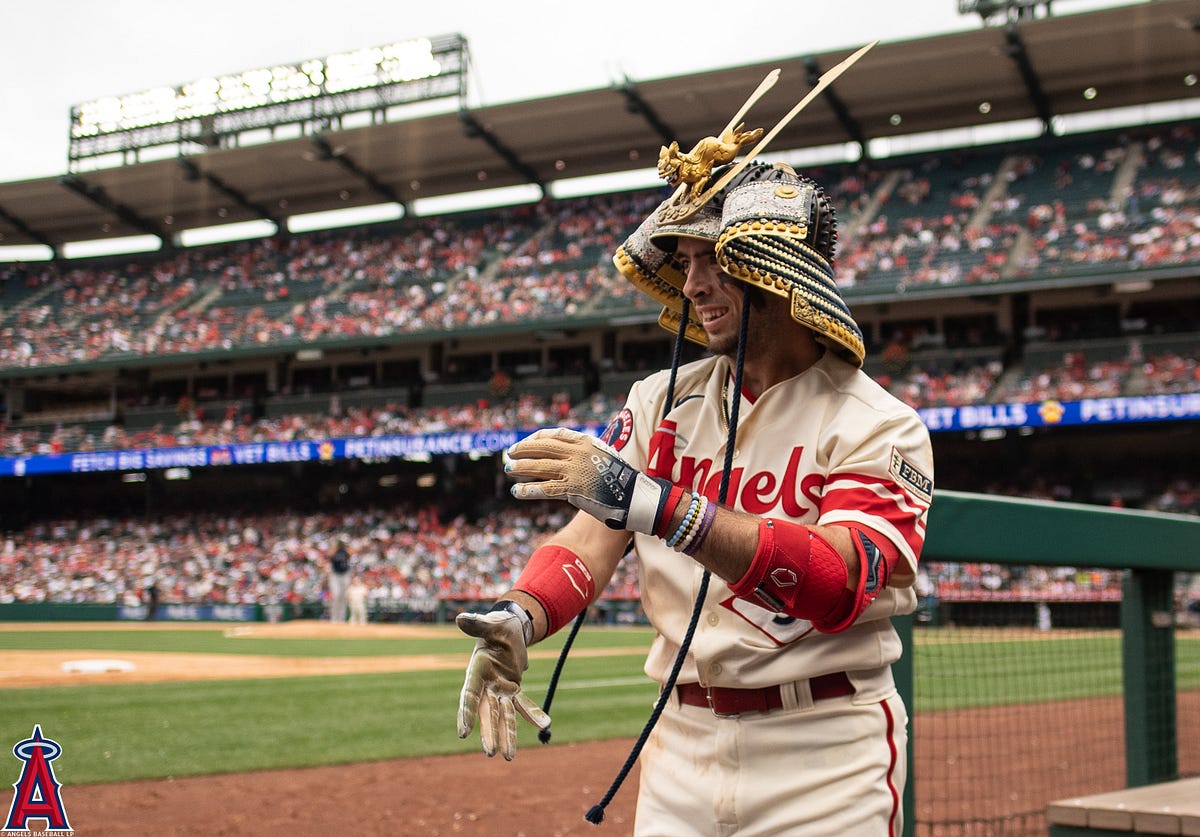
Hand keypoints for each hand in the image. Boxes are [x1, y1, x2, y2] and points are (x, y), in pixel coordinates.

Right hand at [456, 609, 550, 760]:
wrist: (510, 628)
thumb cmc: (498, 625)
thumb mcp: (491, 623)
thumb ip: (477, 624)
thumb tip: (461, 618)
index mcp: (476, 670)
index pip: (470, 695)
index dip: (467, 713)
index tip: (463, 733)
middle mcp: (486, 684)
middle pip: (487, 712)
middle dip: (489, 732)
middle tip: (491, 753)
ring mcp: (499, 689)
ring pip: (503, 716)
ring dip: (506, 736)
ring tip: (508, 758)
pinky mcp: (513, 689)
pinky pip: (522, 705)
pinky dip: (532, 715)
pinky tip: (544, 725)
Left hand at [504, 427, 670, 532]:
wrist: (634, 495)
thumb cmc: (620, 480)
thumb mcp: (603, 458)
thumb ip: (584, 455)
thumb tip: (568, 457)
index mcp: (585, 442)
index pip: (554, 435)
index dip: (536, 439)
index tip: (525, 443)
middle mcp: (578, 453)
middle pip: (543, 448)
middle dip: (524, 449)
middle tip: (510, 454)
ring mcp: (574, 470)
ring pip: (539, 466)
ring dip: (521, 468)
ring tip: (509, 469)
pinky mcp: (573, 488)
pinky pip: (544, 488)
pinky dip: (527, 489)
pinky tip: (516, 491)